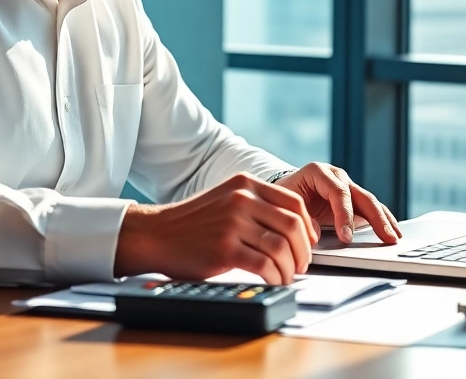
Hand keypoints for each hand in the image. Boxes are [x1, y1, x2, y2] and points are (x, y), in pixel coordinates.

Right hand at [113, 173, 319, 284]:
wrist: (157, 234)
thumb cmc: (192, 222)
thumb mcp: (225, 199)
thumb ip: (255, 205)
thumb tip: (293, 227)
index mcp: (245, 184)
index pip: (294, 202)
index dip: (308, 226)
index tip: (309, 242)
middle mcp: (241, 199)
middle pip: (293, 225)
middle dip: (303, 250)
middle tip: (301, 265)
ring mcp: (233, 224)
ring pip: (281, 247)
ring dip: (290, 268)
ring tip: (286, 276)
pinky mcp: (225, 249)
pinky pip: (265, 265)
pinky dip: (275, 277)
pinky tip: (272, 281)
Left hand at [274, 163, 401, 244]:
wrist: (285, 190)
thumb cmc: (284, 197)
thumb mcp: (286, 204)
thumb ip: (300, 216)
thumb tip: (315, 234)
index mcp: (318, 172)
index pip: (338, 192)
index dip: (344, 215)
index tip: (346, 238)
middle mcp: (337, 176)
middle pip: (361, 195)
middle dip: (375, 218)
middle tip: (384, 237)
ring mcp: (348, 186)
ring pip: (371, 202)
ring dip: (384, 220)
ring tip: (394, 237)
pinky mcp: (353, 199)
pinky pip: (372, 208)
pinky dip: (383, 219)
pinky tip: (393, 231)